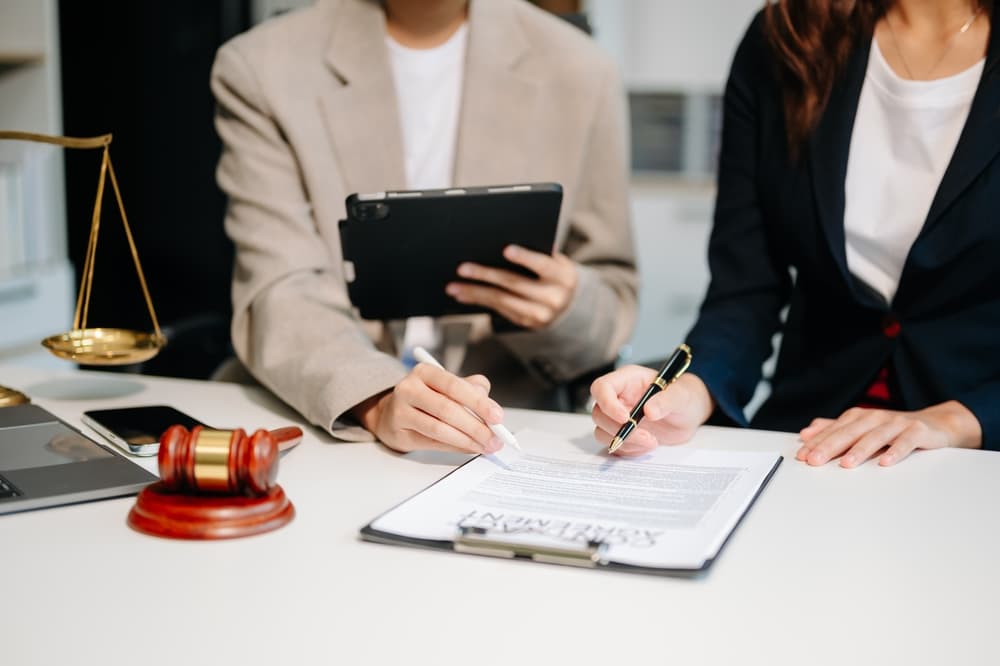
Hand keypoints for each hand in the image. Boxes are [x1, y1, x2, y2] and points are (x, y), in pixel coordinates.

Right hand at [352, 363, 505, 454]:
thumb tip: (490, 407)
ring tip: (484, 446)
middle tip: (495, 439)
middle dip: (476, 427)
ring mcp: (400, 411)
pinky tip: (469, 448)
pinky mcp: (398, 433)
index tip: (497, 417)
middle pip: (447, 409)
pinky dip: (454, 447)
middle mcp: (409, 388)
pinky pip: (432, 443)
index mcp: (425, 372)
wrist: (391, 413)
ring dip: (466, 441)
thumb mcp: (448, 387)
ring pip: (439, 429)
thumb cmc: (427, 398)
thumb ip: (472, 390)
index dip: (479, 402)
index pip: (455, 386)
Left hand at [445, 245, 577, 328]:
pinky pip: (498, 309)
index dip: (525, 257)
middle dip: (486, 274)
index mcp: (563, 276)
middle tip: (462, 268)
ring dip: (474, 292)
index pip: (543, 265)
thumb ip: (537, 251)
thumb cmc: (554, 272)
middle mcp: (553, 297)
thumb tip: (502, 238)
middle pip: (515, 283)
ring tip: (453, 286)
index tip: (505, 249)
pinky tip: (463, 294)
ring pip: (502, 300)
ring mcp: (539, 314)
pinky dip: (478, 301)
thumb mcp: (554, 261)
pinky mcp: (525, 322)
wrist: (568, 303)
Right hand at [589, 366, 713, 456]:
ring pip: (602, 432)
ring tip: (651, 441)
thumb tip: (649, 411)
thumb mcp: (681, 396)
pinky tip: (647, 445)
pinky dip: (629, 450)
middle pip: (599, 414)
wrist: (689, 414)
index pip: (602, 387)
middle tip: (647, 436)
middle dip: (620, 429)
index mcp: (627, 381)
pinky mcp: (622, 433)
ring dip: (625, 442)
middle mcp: (618, 398)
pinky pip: (614, 445)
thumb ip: (667, 400)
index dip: (608, 404)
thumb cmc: (684, 397)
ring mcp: (617, 417)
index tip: (626, 418)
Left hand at [797, 400, 982, 467]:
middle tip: (815, 461)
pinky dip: (896, 451)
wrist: (935, 423)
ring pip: (875, 436)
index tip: (802, 456)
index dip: (817, 443)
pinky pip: (906, 441)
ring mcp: (897, 423)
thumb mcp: (861, 428)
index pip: (834, 431)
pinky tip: (885, 462)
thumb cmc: (893, 429)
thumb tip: (806, 433)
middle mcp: (875, 418)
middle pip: (849, 433)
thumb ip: (834, 430)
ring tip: (846, 464)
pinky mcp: (918, 431)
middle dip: (830, 447)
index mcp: (859, 417)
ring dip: (860, 450)